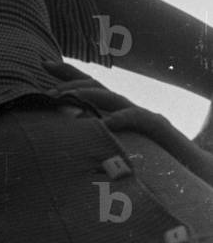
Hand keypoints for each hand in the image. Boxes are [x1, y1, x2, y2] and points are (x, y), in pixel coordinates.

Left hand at [42, 59, 212, 184]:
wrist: (204, 179)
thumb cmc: (167, 169)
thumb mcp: (128, 157)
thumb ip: (108, 148)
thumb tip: (82, 148)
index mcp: (124, 116)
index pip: (94, 90)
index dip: (70, 75)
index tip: (44, 63)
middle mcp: (133, 113)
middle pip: (98, 88)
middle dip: (70, 77)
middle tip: (44, 70)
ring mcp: (148, 120)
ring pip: (114, 100)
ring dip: (87, 94)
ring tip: (63, 96)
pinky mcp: (162, 133)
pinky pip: (141, 121)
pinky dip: (123, 119)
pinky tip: (106, 122)